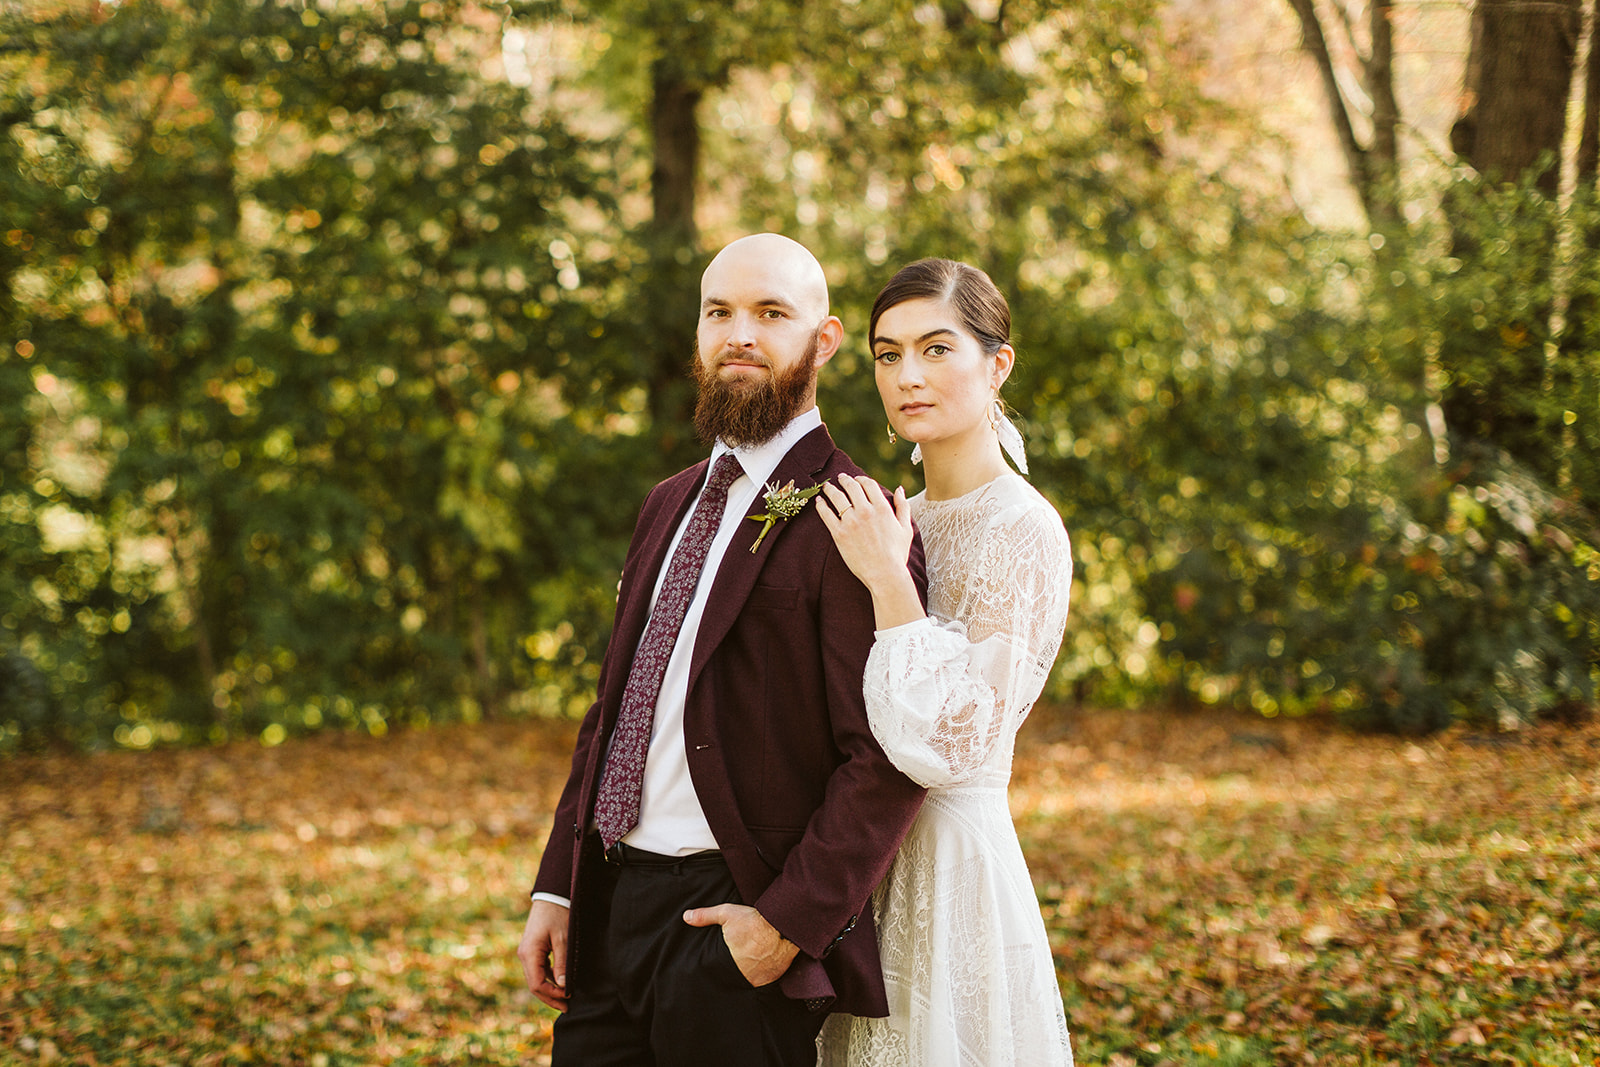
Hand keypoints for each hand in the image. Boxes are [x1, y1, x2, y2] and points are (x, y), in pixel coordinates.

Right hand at [517, 898, 570, 1010]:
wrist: (551, 894)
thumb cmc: (558, 914)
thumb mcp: (563, 939)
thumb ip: (562, 964)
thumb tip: (564, 987)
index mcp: (529, 954)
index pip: (537, 984)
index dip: (552, 995)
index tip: (568, 999)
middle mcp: (524, 955)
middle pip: (535, 985)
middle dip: (550, 997)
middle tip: (567, 1007)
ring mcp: (527, 952)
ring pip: (536, 978)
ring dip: (550, 989)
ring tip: (565, 998)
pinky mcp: (533, 949)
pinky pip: (539, 970)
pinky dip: (549, 979)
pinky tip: (561, 983)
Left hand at [681, 903, 798, 986]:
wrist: (783, 926)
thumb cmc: (754, 920)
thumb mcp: (727, 913)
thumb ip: (706, 916)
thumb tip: (686, 917)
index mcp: (729, 962)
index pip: (719, 972)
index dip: (719, 968)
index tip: (722, 963)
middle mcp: (744, 974)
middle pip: (735, 977)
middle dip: (735, 970)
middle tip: (739, 961)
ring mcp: (760, 978)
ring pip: (750, 980)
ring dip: (749, 974)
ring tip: (751, 963)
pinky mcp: (774, 977)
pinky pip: (765, 980)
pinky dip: (763, 974)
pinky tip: (763, 964)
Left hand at [816, 473, 913, 591]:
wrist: (884, 574)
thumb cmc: (897, 554)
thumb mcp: (906, 528)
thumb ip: (903, 507)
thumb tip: (900, 489)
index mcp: (882, 508)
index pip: (868, 484)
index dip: (861, 479)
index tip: (856, 479)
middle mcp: (866, 511)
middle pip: (851, 487)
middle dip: (844, 480)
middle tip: (839, 477)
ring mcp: (851, 522)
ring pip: (837, 498)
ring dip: (830, 489)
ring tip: (826, 487)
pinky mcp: (839, 534)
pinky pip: (826, 515)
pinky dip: (821, 506)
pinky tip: (819, 502)